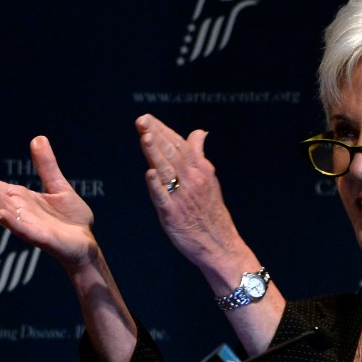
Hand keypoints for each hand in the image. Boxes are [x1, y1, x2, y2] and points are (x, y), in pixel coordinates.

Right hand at [0, 135, 97, 273]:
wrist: (87, 244)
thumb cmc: (72, 219)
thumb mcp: (59, 186)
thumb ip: (47, 166)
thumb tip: (38, 138)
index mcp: (22, 199)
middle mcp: (20, 212)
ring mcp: (28, 225)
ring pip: (3, 210)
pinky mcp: (40, 238)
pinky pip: (22, 230)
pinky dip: (11, 222)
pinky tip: (0, 213)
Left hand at [135, 113, 241, 270]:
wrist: (220, 243)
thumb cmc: (210, 211)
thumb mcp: (208, 178)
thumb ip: (198, 154)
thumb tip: (199, 133)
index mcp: (201, 170)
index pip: (179, 144)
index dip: (162, 130)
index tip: (147, 118)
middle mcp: (192, 180)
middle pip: (171, 153)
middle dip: (156, 135)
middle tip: (141, 120)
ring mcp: (182, 197)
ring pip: (167, 171)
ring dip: (155, 153)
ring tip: (145, 137)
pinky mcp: (173, 215)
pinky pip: (164, 198)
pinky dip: (157, 186)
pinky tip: (149, 174)